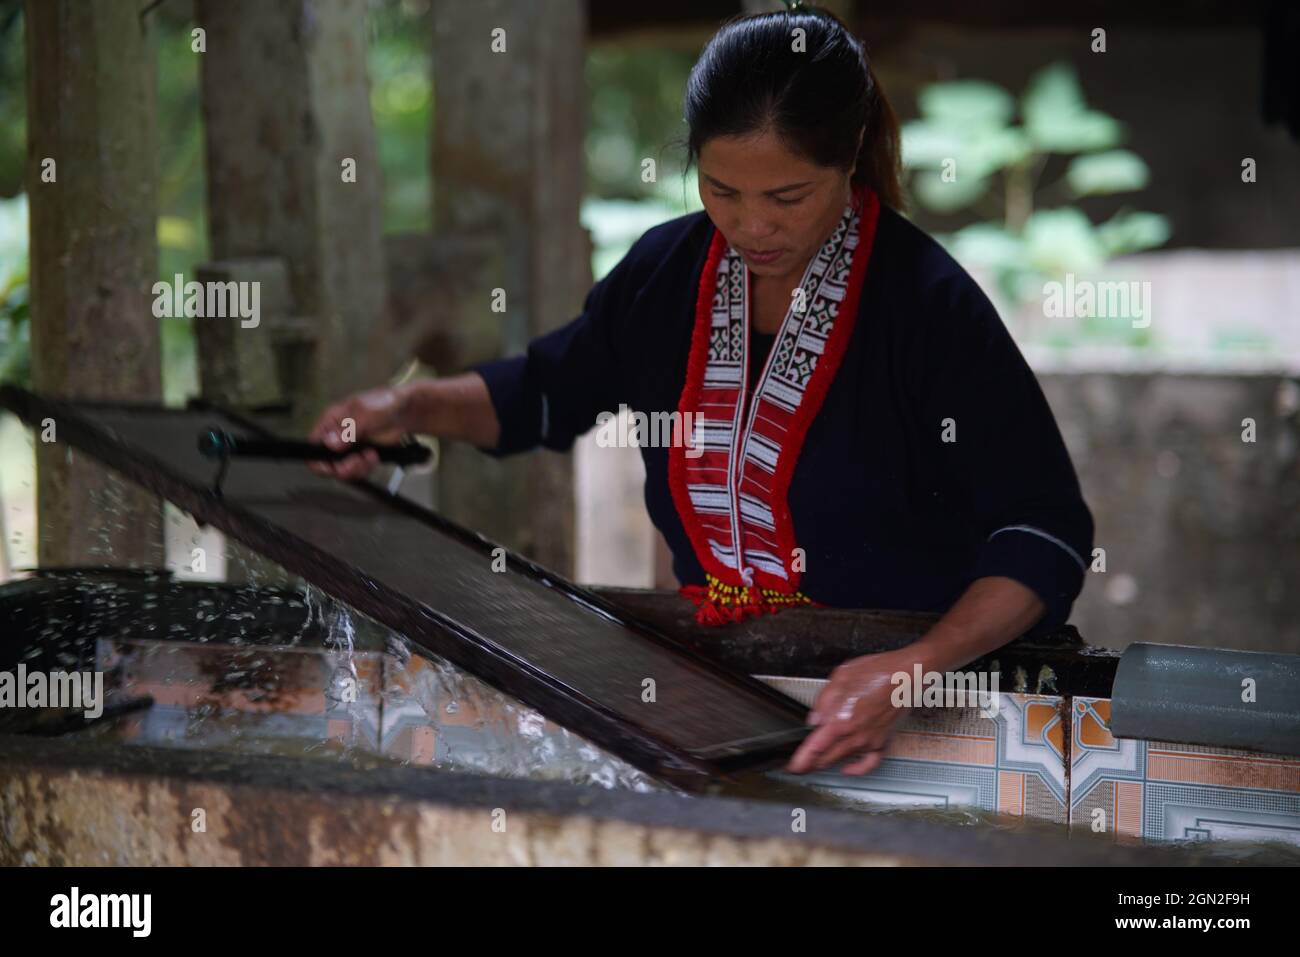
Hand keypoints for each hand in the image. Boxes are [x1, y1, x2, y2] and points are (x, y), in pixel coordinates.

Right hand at [307, 385, 409, 479]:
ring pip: (343, 470)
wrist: (406, 411)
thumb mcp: (364, 414)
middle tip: (358, 461)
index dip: (318, 460)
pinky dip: (366, 468)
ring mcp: (349, 447)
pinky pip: (357, 470)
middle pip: (327, 463)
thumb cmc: (384, 403)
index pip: (313, 445)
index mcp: (330, 421)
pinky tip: (374, 457)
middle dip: (343, 467)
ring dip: (357, 468)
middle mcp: (336, 436)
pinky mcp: (361, 455)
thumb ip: (347, 430)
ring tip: (370, 455)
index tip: (333, 467)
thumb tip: (330, 443)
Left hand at [785, 649, 911, 776]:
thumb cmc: (878, 671)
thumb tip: (814, 719)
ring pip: (844, 760)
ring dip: (828, 763)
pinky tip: (848, 768)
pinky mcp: (883, 741)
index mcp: (841, 718)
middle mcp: (855, 735)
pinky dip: (857, 769)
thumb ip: (824, 700)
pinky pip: (869, 763)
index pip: (815, 746)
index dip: (801, 760)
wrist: (908, 675)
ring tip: (817, 762)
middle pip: (827, 758)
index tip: (792, 766)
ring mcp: (870, 740)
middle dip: (810, 764)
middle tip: (800, 765)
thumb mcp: (842, 676)